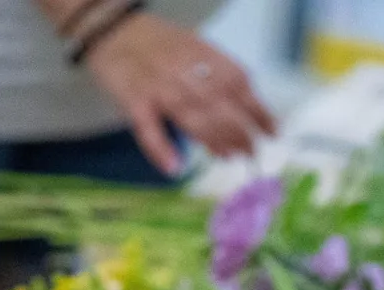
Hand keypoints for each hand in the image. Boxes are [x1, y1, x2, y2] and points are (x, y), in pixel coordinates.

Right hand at [82, 13, 274, 175]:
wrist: (111, 27)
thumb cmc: (156, 42)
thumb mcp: (192, 47)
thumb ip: (214, 73)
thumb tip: (240, 109)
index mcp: (201, 53)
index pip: (238, 83)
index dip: (257, 109)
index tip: (272, 131)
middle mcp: (184, 69)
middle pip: (219, 104)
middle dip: (240, 130)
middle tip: (252, 153)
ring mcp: (158, 86)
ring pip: (191, 117)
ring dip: (214, 140)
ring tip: (229, 157)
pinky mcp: (133, 101)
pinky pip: (148, 129)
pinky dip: (161, 149)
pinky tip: (174, 168)